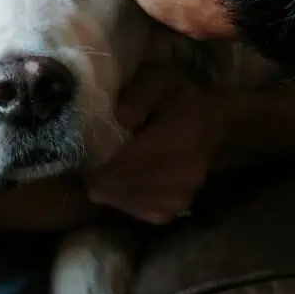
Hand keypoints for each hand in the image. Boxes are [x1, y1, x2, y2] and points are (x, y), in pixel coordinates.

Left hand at [81, 64, 221, 224]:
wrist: (213, 122)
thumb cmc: (179, 98)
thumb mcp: (159, 82)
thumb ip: (138, 96)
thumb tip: (120, 118)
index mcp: (177, 138)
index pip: (128, 159)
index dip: (99, 159)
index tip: (81, 154)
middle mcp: (183, 172)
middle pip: (124, 182)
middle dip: (99, 175)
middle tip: (84, 163)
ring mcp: (182, 194)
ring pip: (128, 199)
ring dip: (109, 189)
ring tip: (99, 173)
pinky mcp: (177, 207)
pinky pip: (142, 211)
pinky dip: (125, 201)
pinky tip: (120, 186)